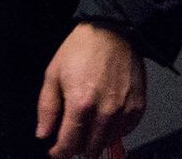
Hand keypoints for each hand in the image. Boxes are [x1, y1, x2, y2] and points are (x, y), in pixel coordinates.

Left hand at [37, 22, 144, 157]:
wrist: (112, 34)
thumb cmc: (80, 51)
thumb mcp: (53, 74)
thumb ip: (47, 107)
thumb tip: (43, 133)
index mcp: (80, 104)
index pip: (70, 142)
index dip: (60, 152)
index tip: (54, 153)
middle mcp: (105, 112)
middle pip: (90, 148)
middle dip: (77, 148)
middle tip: (69, 139)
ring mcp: (124, 112)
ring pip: (107, 143)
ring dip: (95, 141)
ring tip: (85, 129)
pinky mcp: (138, 109)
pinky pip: (125, 132)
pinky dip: (113, 132)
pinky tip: (103, 120)